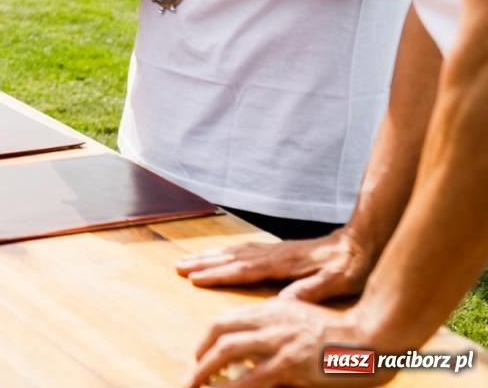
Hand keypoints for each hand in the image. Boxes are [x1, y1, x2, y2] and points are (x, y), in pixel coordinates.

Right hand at [177, 227, 374, 301]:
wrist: (363, 241)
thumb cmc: (352, 265)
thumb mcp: (338, 282)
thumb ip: (310, 290)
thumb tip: (283, 301)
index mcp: (285, 263)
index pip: (244, 270)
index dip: (218, 274)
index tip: (194, 278)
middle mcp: (275, 253)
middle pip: (233, 258)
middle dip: (205, 262)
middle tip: (179, 267)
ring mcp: (277, 249)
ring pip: (237, 251)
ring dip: (212, 256)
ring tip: (190, 259)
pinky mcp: (282, 250)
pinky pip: (246, 249)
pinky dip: (228, 252)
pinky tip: (223, 255)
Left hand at [188, 298, 385, 387]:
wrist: (373, 337)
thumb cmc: (343, 333)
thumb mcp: (304, 319)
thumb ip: (279, 326)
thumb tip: (256, 345)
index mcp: (272, 309)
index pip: (226, 320)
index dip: (207, 339)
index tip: (200, 355)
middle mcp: (270, 321)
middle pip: (220, 333)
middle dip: (200, 356)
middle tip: (192, 377)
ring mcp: (279, 342)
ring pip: (227, 352)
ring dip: (206, 372)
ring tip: (194, 387)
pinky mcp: (291, 364)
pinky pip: (253, 378)